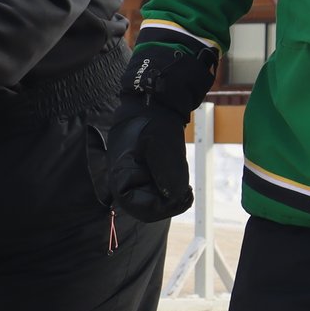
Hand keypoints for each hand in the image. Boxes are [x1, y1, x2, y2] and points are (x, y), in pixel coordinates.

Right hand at [107, 37, 217, 221]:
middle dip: (169, 204)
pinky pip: (154, 189)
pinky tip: (179, 178)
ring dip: (170, 196)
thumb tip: (172, 198)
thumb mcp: (164, 146)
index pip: (141, 208)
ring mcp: (132, 176)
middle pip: (146, 207)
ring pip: (152, 199)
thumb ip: (168, 174)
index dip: (163, 208)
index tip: (183, 195)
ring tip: (185, 186)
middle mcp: (123, 180)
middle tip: (187, 192)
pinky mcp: (141, 171)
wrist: (152, 102)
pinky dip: (168, 188)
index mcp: (122, 176)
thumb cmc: (154, 120)